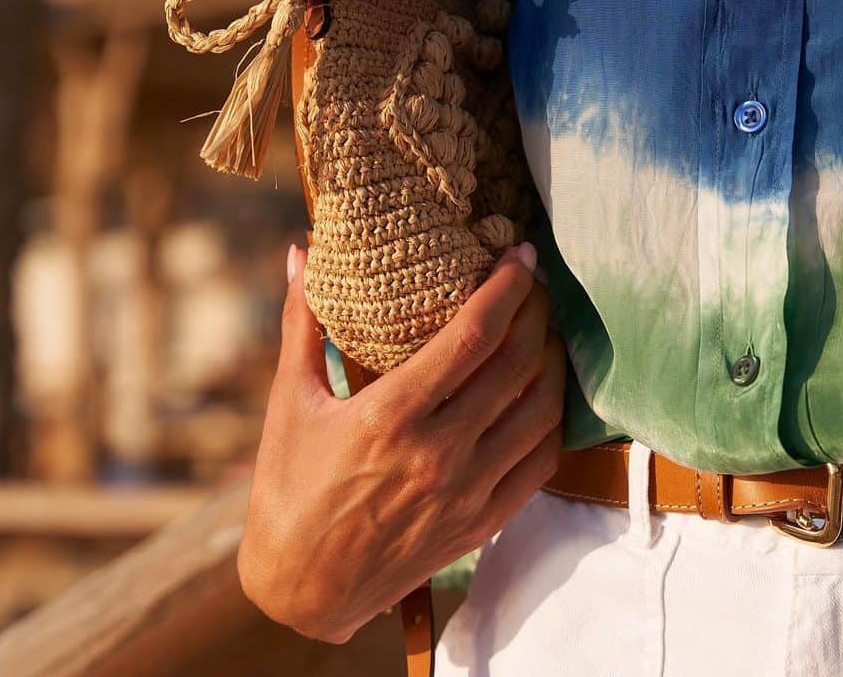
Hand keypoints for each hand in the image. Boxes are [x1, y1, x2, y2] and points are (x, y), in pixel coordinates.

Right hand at [237, 239, 565, 643]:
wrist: (302, 590)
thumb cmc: (289, 489)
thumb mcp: (290, 402)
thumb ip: (302, 322)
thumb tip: (299, 252)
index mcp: (391, 415)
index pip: (473, 335)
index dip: (507, 286)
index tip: (520, 255)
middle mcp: (439, 453)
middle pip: (517, 363)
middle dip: (536, 311)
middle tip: (534, 282)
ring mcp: (466, 493)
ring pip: (541, 410)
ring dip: (551, 360)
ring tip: (542, 330)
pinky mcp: (482, 523)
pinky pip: (541, 462)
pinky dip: (552, 419)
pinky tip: (542, 393)